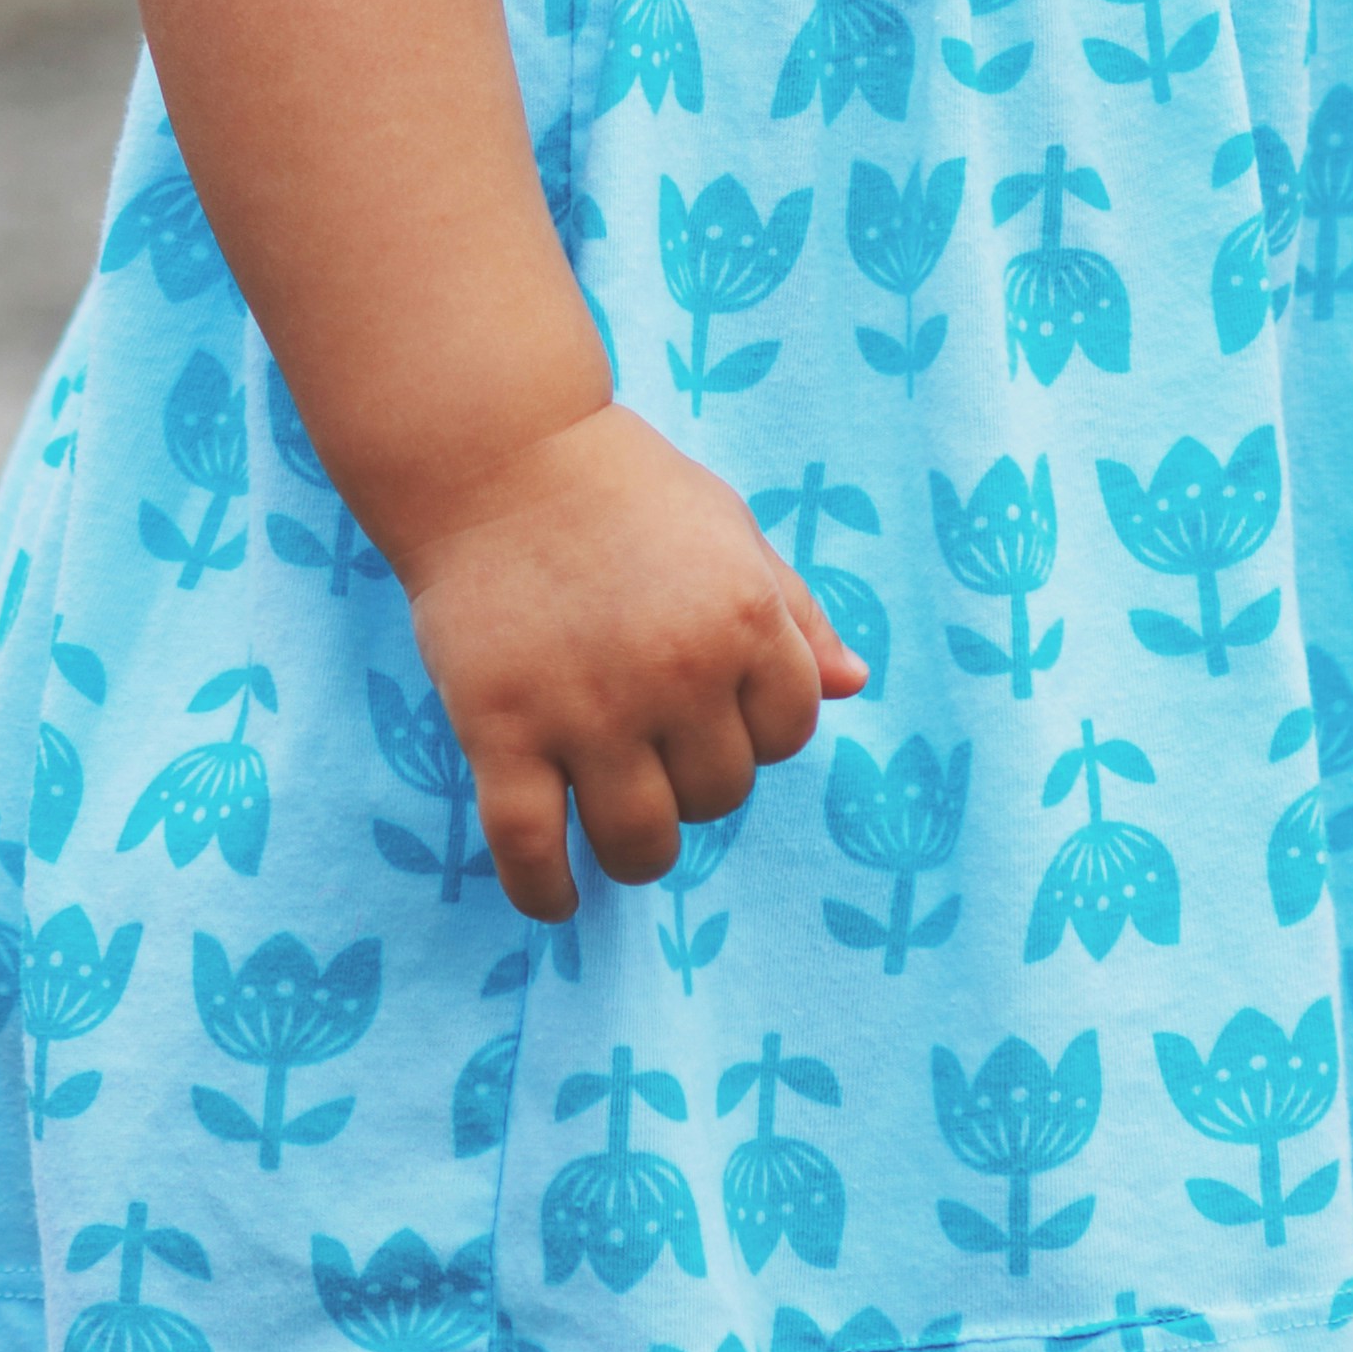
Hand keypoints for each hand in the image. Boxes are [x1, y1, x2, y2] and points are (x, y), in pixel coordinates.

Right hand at [404, 402, 864, 920]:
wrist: (495, 454)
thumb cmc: (623, 489)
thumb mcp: (732, 532)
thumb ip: (795, 612)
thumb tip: (856, 683)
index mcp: (743, 618)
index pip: (789, 733)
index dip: (756, 729)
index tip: (715, 712)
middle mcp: (678, 671)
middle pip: (719, 794)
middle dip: (695, 779)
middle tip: (653, 742)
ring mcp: (587, 708)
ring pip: (641, 840)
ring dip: (637, 846)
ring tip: (618, 820)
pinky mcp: (502, 729)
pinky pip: (530, 848)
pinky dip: (545, 891)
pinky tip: (558, 896)